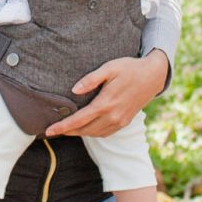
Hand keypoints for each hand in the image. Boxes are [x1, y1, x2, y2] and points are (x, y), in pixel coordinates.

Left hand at [45, 50, 168, 138]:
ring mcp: (120, 121)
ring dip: (79, 133)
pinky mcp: (125, 122)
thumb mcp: (110, 68)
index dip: (63, 127)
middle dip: (67, 132)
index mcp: (106, 103)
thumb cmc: (129, 68)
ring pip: (94, 133)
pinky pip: (105, 133)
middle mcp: (113, 116)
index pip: (79, 120)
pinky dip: (92, 133)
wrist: (153, 76)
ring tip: (66, 130)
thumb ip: (91, 79)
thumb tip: (74, 90)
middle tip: (52, 131)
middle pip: (85, 130)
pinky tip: (85, 128)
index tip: (49, 130)